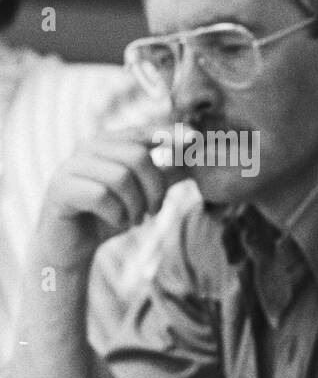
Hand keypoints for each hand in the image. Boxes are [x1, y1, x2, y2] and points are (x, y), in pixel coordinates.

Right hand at [35, 127, 180, 270]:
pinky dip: (117, 214)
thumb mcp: (143, 193)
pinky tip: (116, 221)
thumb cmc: (109, 215)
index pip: (142, 131)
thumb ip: (165, 174)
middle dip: (155, 189)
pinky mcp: (60, 189)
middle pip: (137, 156)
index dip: (169, 133)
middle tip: (153, 212)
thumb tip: (194, 154)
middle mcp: (87, 148)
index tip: (196, 139)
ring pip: (120, 177)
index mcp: (108, 144)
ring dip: (136, 206)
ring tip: (133, 220)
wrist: (73, 246)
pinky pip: (100, 195)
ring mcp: (70, 166)